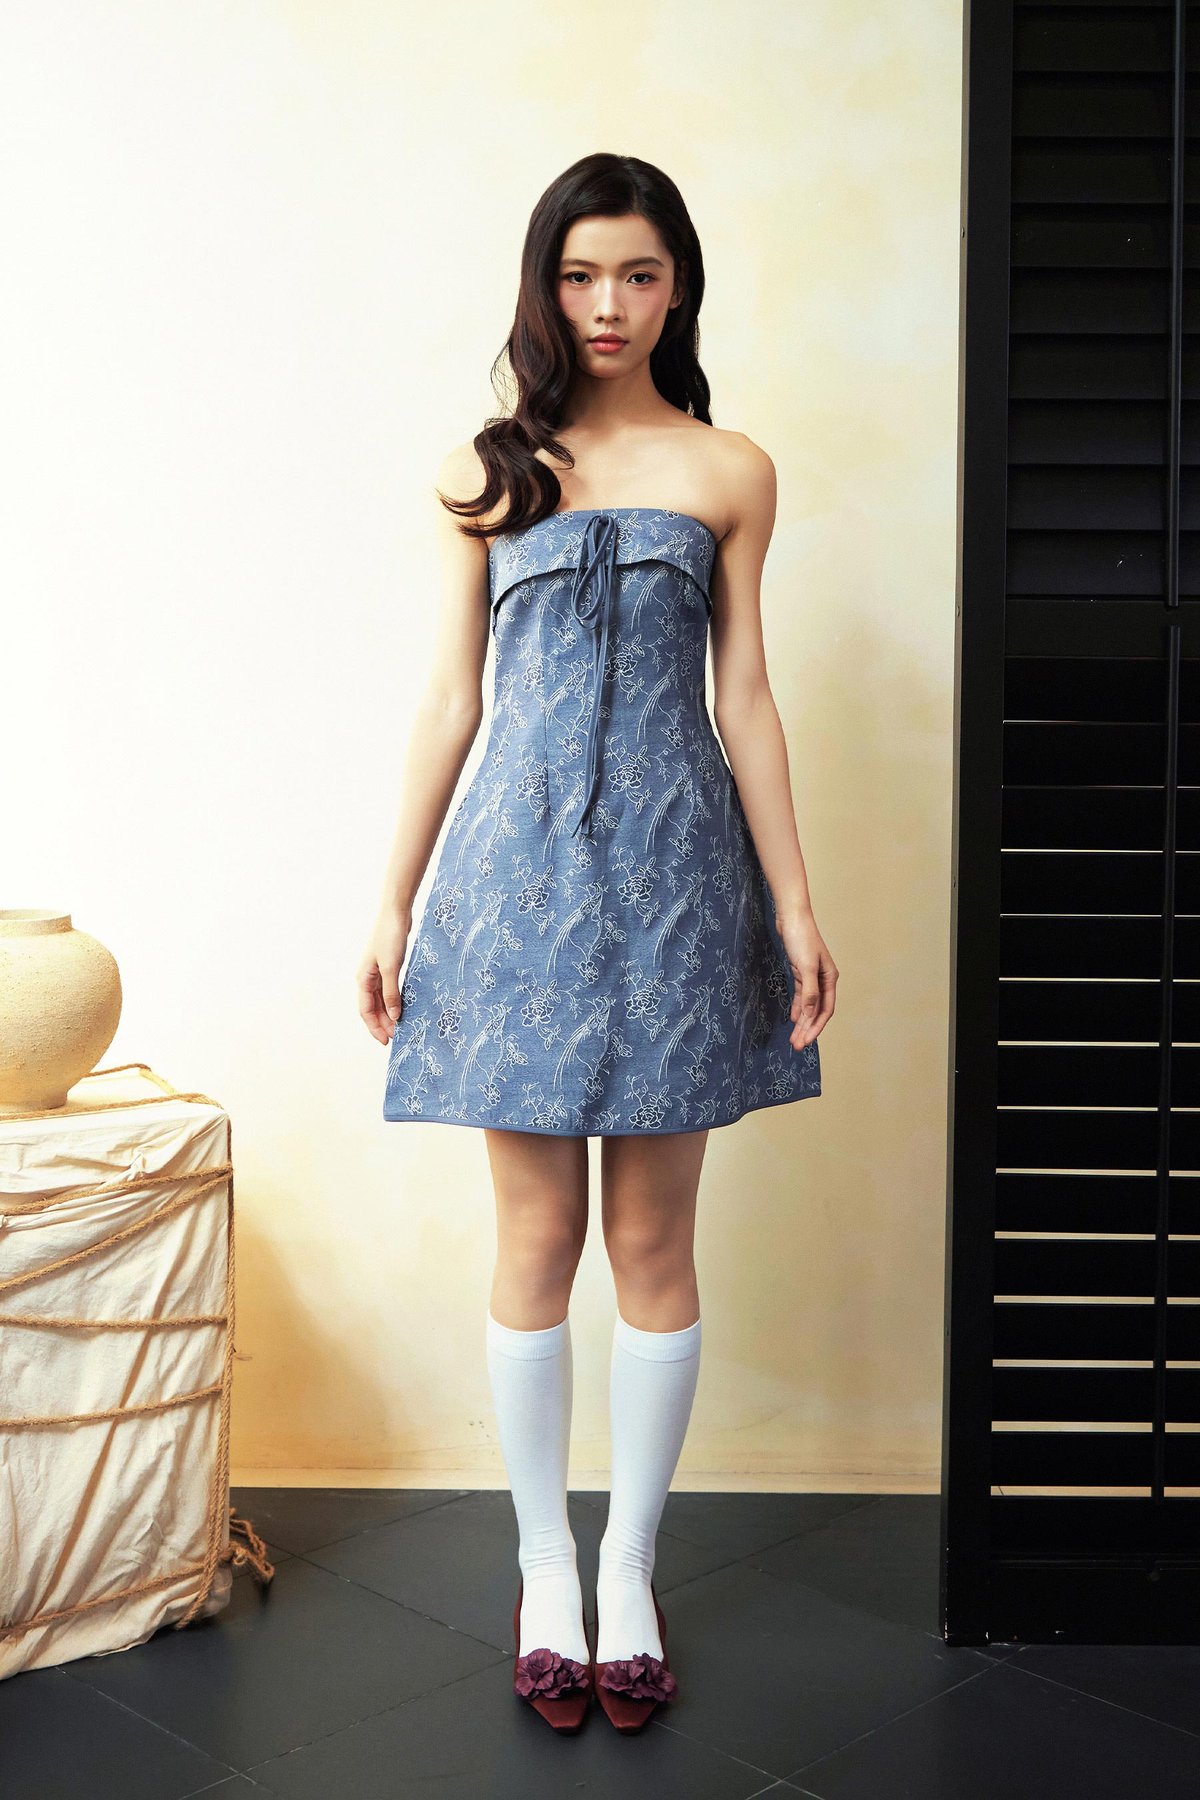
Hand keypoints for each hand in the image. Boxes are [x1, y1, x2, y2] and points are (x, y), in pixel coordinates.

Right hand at [357, 907, 411, 1045]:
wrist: (396, 913)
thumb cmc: (390, 937)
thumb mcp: (391, 967)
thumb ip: (392, 993)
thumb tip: (393, 1016)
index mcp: (363, 979)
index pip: (366, 1011)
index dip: (375, 1027)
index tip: (386, 1041)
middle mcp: (368, 978)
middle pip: (373, 1008)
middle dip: (383, 1024)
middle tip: (397, 1037)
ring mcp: (378, 972)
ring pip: (381, 1000)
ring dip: (389, 1014)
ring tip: (401, 1027)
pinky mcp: (389, 967)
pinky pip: (389, 990)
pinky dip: (394, 1001)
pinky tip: (403, 1007)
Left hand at [776, 906, 837, 1050]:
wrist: (791, 917)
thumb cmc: (801, 938)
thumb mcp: (805, 967)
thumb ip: (809, 992)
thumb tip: (809, 1015)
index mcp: (830, 978)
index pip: (825, 1010)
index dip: (816, 1027)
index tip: (805, 1042)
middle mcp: (823, 979)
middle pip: (816, 1010)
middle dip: (807, 1029)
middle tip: (796, 1046)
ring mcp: (812, 976)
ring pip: (808, 1005)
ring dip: (801, 1021)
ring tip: (794, 1037)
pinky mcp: (800, 971)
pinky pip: (800, 995)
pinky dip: (797, 1007)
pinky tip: (793, 1018)